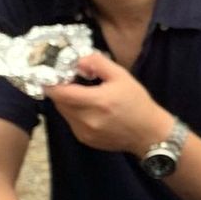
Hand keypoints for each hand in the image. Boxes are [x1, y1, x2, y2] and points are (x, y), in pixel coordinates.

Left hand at [46, 54, 170, 155]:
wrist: (149, 134)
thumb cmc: (137, 103)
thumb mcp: (122, 76)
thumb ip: (98, 63)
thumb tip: (78, 60)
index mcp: (98, 101)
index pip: (61, 93)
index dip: (51, 82)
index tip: (52, 73)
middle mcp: (88, 119)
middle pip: (59, 102)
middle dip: (60, 90)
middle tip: (69, 80)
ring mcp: (85, 132)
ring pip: (64, 112)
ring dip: (67, 101)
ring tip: (81, 93)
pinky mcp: (85, 140)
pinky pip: (71, 122)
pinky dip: (74, 112)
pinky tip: (88, 108)